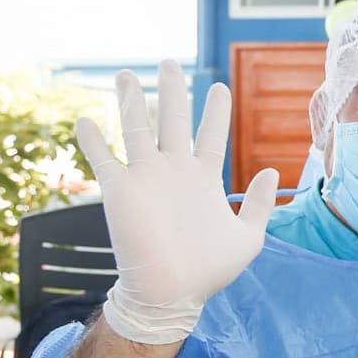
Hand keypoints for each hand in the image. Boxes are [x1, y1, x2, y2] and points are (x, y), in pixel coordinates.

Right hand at [77, 61, 279, 343]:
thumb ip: (259, 204)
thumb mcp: (248, 238)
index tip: (218, 86)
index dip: (215, 111)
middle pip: (173, 120)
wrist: (172, 294)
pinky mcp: (120, 191)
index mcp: (204, 178)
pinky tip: (86, 120)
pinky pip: (104, 160)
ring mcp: (147, 178)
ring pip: (137, 129)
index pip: (211, 134)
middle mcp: (174, 171)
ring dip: (130, 101)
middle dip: (172, 92)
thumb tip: (271, 170)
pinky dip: (93, 140)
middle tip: (169, 63)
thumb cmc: (209, 271)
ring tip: (126, 75)